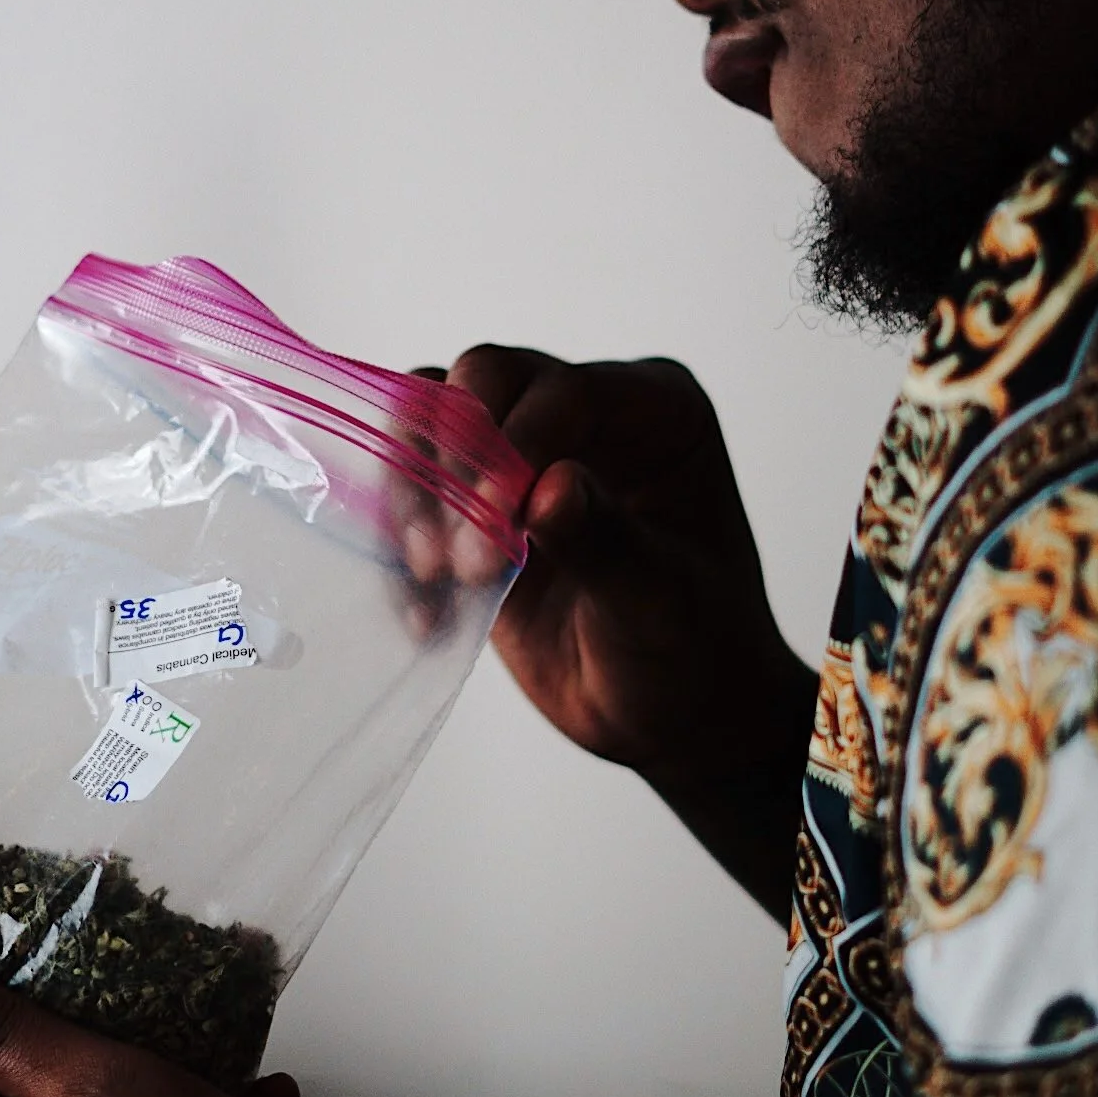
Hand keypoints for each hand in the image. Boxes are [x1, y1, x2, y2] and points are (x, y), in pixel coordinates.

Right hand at [432, 347, 815, 915]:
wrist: (671, 716)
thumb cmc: (695, 650)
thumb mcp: (661, 603)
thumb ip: (607, 542)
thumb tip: (550, 489)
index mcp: (656, 412)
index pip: (565, 388)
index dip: (516, 440)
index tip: (495, 519)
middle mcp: (585, 411)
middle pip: (483, 380)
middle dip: (456, 461)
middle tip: (458, 553)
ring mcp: (523, 450)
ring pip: (429, 422)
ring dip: (417, 498)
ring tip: (437, 577)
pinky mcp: (473, 501)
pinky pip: (410, 488)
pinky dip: (402, 545)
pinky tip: (429, 613)